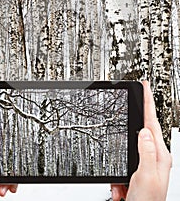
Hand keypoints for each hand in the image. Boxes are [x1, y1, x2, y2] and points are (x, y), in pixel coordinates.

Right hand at [111, 81, 171, 200]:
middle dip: (127, 136)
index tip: (145, 86)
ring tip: (123, 188)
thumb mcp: (146, 176)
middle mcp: (155, 158)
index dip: (148, 102)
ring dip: (120, 170)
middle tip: (126, 129)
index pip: (152, 122)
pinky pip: (122, 167)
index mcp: (160, 156)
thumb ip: (146, 151)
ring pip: (126, 152)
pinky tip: (122, 191)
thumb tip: (143, 130)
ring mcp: (145, 166)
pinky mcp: (136, 173)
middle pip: (139, 135)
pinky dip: (117, 180)